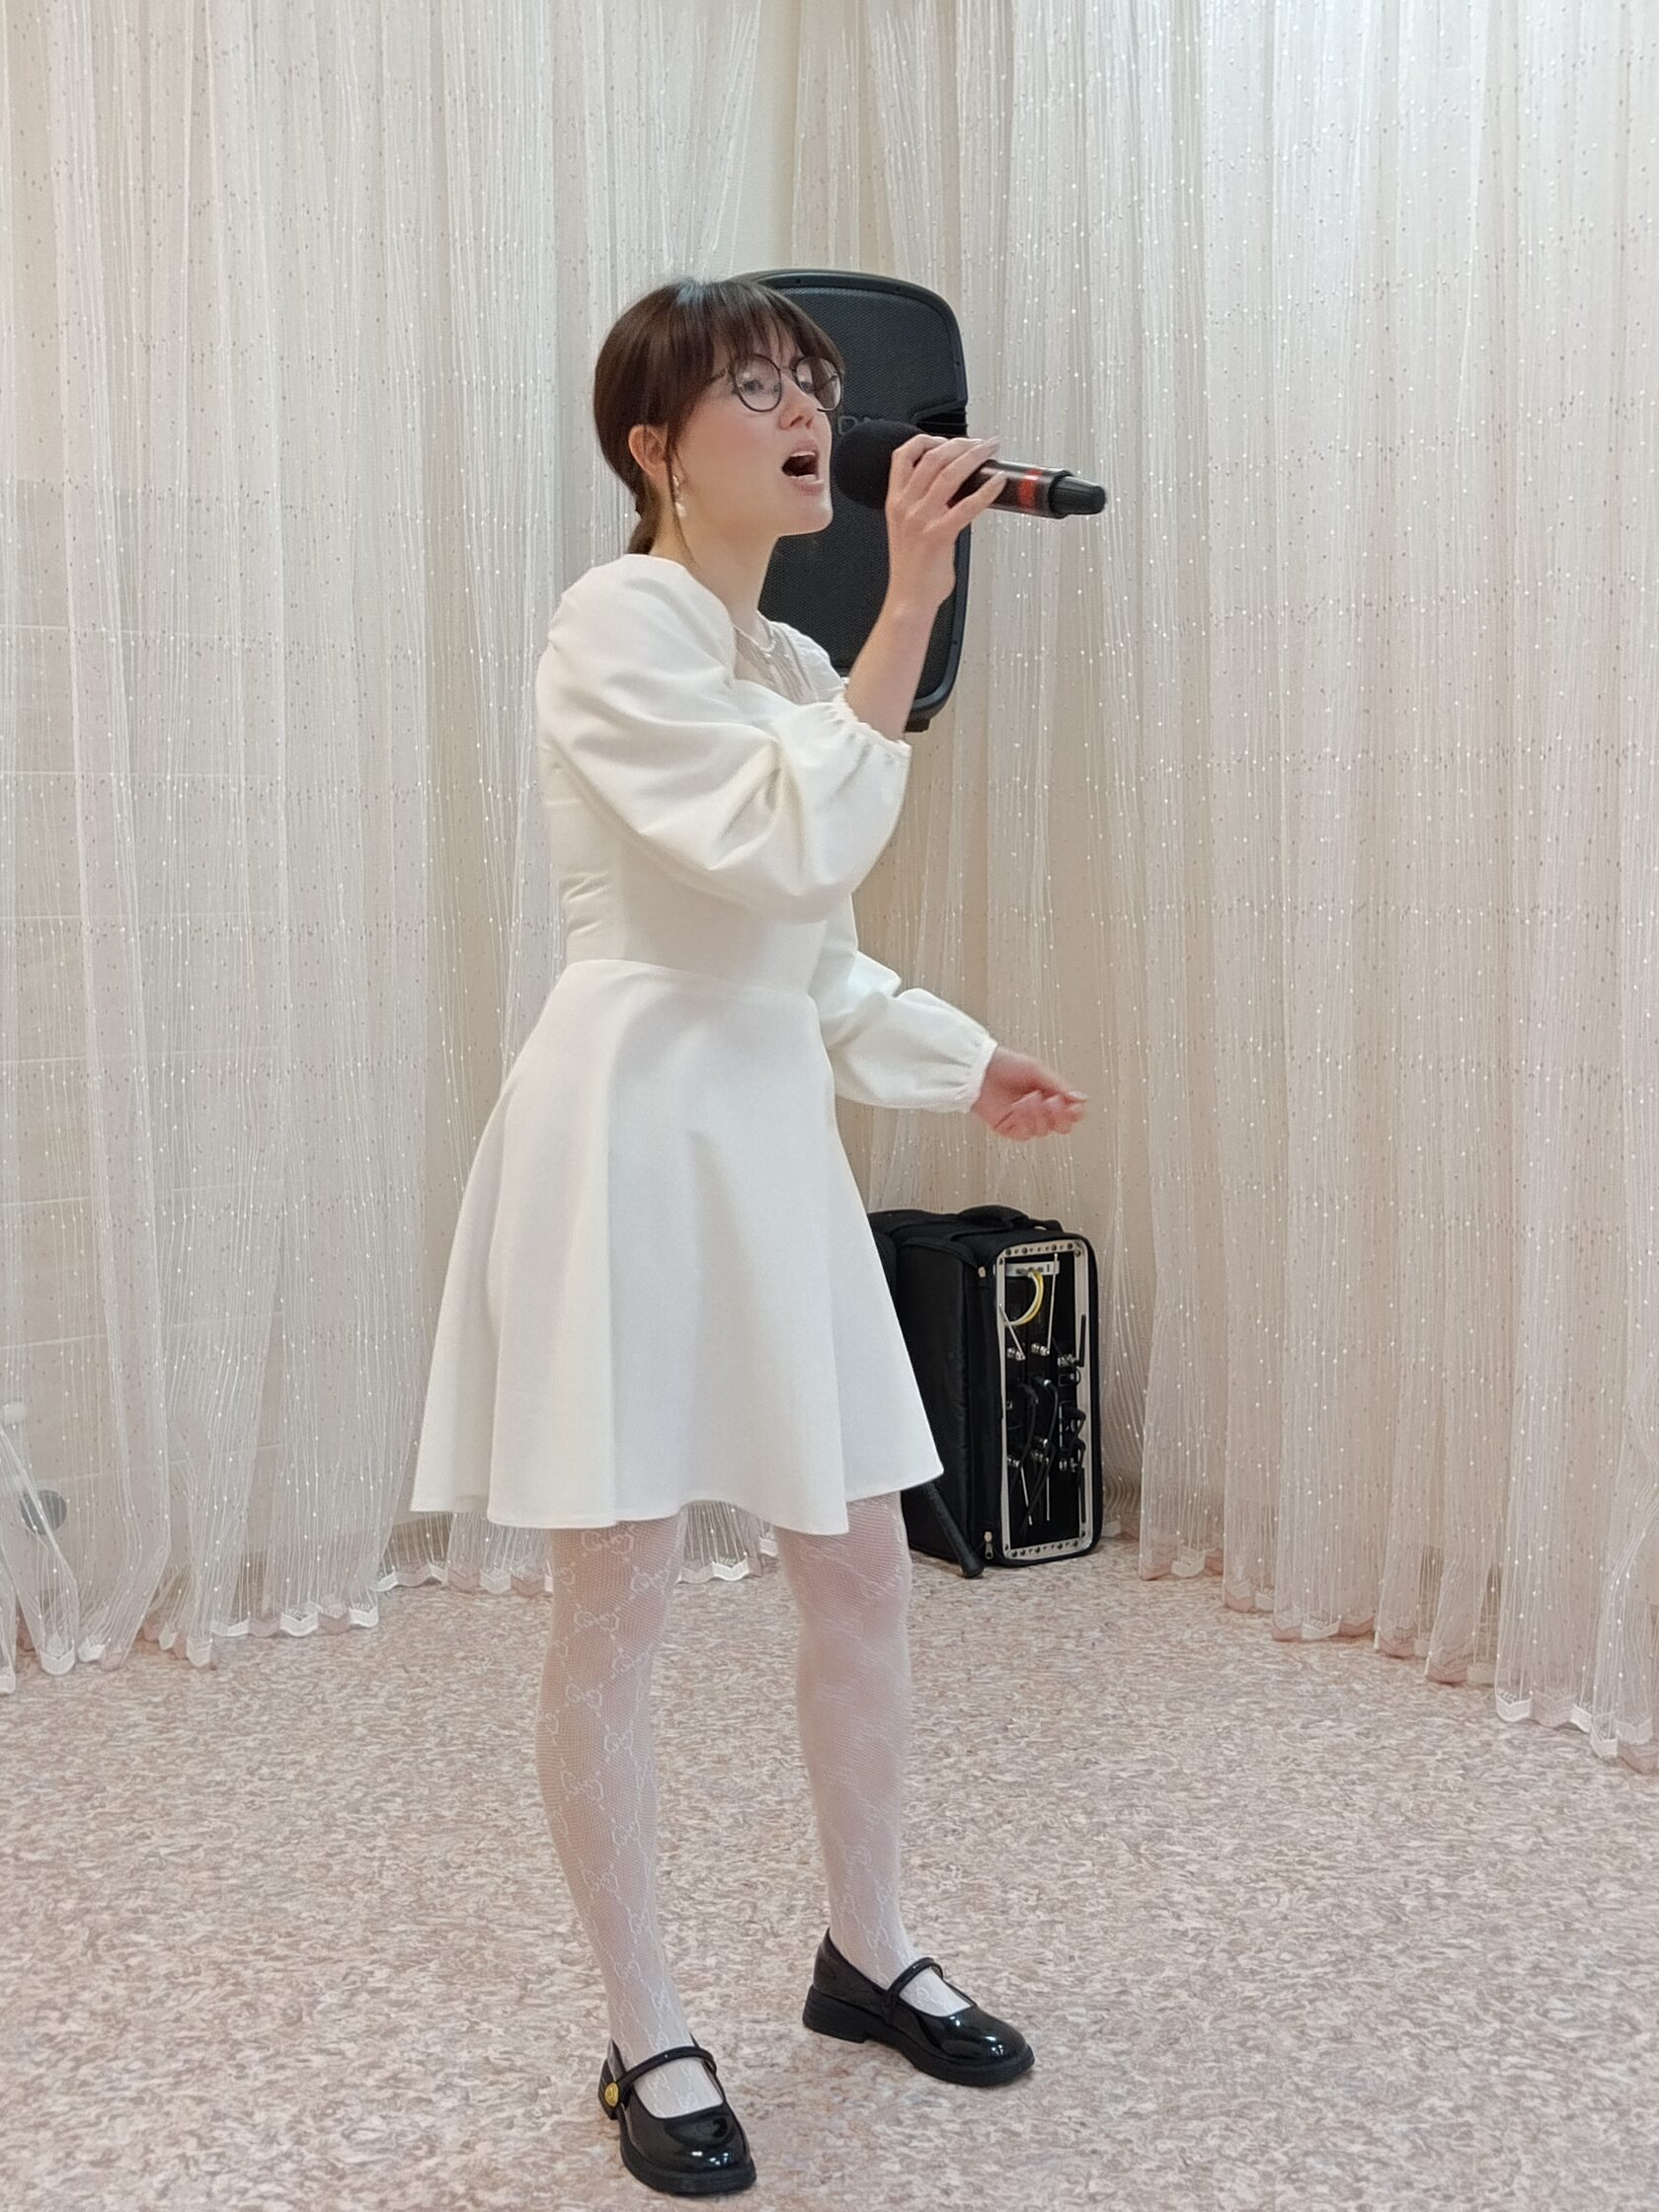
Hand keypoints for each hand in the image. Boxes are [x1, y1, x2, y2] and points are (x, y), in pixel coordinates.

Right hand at [883, 434, 1005, 612]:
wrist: (908, 599)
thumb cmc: (912, 570)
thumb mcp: (909, 530)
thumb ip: (925, 507)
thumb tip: (955, 492)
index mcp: (895, 503)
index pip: (903, 456)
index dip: (926, 440)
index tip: (946, 438)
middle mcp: (905, 507)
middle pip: (931, 458)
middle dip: (960, 443)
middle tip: (979, 443)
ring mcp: (921, 520)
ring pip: (948, 474)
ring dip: (973, 457)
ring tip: (990, 451)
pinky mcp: (938, 535)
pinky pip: (967, 505)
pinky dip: (986, 490)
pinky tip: (997, 483)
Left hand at [970, 1047, 1087, 1140]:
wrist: (979, 1071)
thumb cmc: (1006, 1065)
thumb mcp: (1037, 1070)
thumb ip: (1060, 1086)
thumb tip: (1081, 1098)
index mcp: (1050, 1094)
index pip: (1072, 1111)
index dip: (1076, 1112)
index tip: (1074, 1106)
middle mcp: (1040, 1110)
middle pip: (1063, 1126)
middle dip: (1061, 1116)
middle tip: (1054, 1102)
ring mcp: (1026, 1121)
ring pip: (1045, 1131)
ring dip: (1040, 1114)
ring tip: (1030, 1098)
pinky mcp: (1011, 1129)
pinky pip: (1027, 1133)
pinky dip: (1026, 1120)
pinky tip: (1020, 1106)